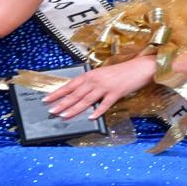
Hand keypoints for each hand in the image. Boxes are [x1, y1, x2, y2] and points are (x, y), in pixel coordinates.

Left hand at [43, 53, 157, 119]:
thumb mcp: (102, 74)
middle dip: (62, 103)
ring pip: (86, 100)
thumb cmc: (121, 72)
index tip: (47, 99)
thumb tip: (78, 94)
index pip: (70, 85)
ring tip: (64, 115)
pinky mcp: (116, 93)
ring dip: (74, 108)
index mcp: (90, 75)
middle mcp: (95, 80)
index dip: (58, 92)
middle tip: (52, 111)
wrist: (139, 68)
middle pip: (75, 94)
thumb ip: (90, 83)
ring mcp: (105, 87)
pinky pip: (104, 104)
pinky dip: (97, 111)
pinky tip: (90, 117)